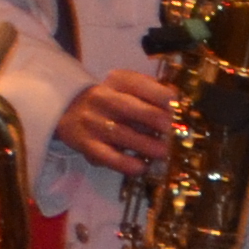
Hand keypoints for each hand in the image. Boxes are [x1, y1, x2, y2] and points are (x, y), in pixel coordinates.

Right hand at [53, 66, 177, 177]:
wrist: (68, 110)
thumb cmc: (111, 100)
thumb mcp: (127, 87)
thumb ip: (151, 92)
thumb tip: (179, 104)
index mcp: (117, 80)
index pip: (141, 85)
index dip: (163, 97)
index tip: (180, 109)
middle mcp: (103, 98)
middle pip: (132, 108)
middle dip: (157, 120)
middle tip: (176, 132)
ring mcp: (93, 122)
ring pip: (122, 134)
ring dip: (147, 145)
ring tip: (166, 153)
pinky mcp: (87, 145)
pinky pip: (108, 156)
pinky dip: (126, 164)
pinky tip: (141, 167)